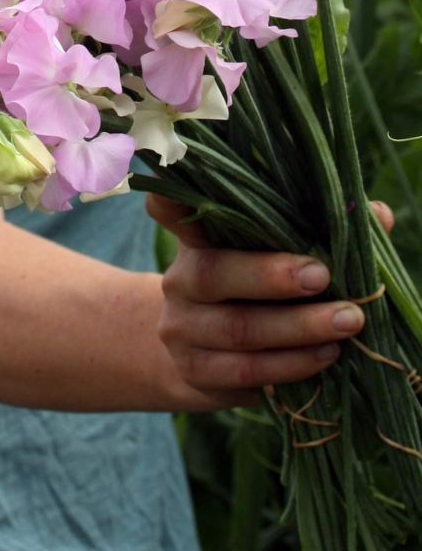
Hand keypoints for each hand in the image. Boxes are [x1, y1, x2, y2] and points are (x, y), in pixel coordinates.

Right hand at [148, 195, 394, 410]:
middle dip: (271, 276)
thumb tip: (377, 215)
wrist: (206, 357)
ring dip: (297, 329)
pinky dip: (290, 366)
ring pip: (237, 329)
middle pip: (213, 273)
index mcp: (198, 239)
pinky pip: (244, 372)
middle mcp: (181, 279)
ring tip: (346, 323)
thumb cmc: (257, 294)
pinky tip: (324, 358)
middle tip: (323, 277)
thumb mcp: (277, 259)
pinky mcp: (194, 370)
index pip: (172, 209)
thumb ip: (320, 233)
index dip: (175, 198)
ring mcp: (182, 327)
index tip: (188, 179)